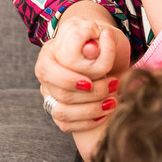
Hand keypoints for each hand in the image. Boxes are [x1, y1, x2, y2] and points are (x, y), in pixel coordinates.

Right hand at [34, 9, 129, 133]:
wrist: (107, 55)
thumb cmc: (105, 43)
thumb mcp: (106, 36)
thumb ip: (99, 42)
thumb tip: (91, 49)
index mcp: (50, 52)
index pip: (48, 71)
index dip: (70, 79)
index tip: (97, 78)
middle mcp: (47, 75)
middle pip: (59, 94)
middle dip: (92, 94)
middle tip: (115, 86)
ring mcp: (50, 94)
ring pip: (62, 112)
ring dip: (91, 110)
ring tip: (113, 101)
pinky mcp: (59, 110)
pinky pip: (66, 125)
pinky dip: (87, 122)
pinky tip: (104, 114)